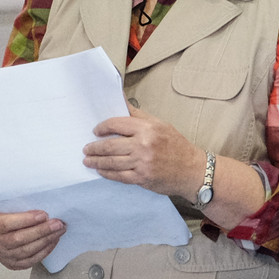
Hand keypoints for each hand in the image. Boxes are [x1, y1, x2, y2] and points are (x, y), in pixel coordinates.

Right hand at [0, 203, 63, 270]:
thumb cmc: (3, 216)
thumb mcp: (4, 207)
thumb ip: (18, 205)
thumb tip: (42, 201)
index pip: (7, 224)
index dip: (27, 220)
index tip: (44, 215)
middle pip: (19, 239)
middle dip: (42, 231)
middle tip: (58, 223)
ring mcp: (3, 256)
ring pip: (27, 251)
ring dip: (47, 240)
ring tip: (59, 230)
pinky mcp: (13, 264)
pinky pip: (31, 260)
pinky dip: (45, 250)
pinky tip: (54, 240)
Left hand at [84, 109, 202, 197]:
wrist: (192, 170)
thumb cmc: (177, 145)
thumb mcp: (160, 125)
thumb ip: (138, 116)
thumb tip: (120, 101)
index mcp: (148, 128)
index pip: (116, 124)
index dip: (102, 128)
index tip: (96, 131)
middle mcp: (144, 145)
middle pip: (110, 145)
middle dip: (94, 148)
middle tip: (86, 149)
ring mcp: (142, 163)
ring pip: (111, 162)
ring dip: (96, 162)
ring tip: (88, 161)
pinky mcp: (142, 178)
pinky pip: (118, 175)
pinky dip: (107, 173)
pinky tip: (101, 171)